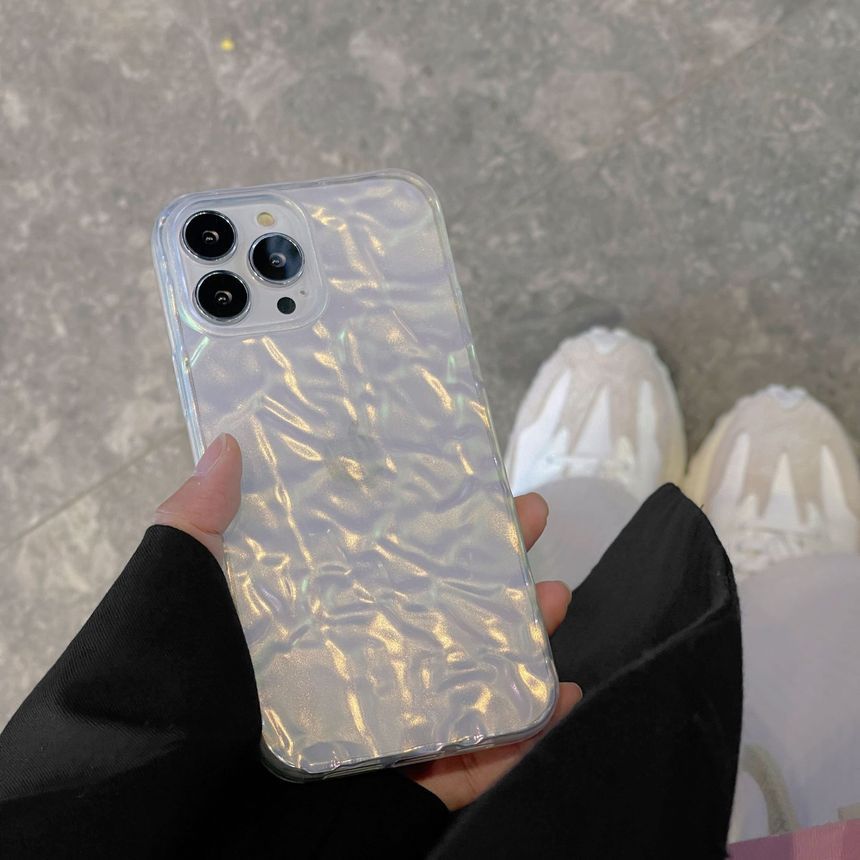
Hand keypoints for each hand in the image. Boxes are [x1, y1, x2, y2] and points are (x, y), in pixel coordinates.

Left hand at [152, 437, 580, 810]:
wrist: (161, 837)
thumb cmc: (161, 704)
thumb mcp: (172, 600)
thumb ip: (193, 527)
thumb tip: (225, 448)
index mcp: (299, 623)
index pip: (372, 559)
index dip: (419, 517)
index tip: (463, 479)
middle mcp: (344, 670)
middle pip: (433, 609)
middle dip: (489, 562)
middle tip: (530, 517)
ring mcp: (377, 731)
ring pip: (467, 679)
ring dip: (518, 638)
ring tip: (553, 595)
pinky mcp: (401, 793)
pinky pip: (475, 766)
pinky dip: (524, 736)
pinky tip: (559, 696)